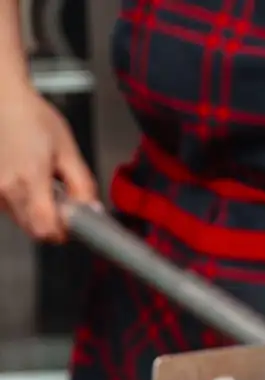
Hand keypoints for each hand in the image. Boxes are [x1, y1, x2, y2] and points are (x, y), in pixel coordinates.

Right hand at [0, 88, 97, 242]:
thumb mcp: (69, 150)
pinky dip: (22, 202)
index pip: (46, 229)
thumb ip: (83, 185)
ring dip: (36, 213)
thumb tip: (92, 211)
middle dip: (53, 223)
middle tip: (61, 200)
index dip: (63, 232)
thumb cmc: (33, 118)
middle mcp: (5, 187)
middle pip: (34, 230)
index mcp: (30, 179)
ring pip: (20, 220)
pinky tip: (26, 179)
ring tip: (41, 182)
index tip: (72, 223)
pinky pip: (8, 207)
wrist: (2, 99)